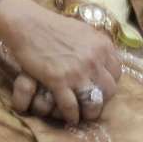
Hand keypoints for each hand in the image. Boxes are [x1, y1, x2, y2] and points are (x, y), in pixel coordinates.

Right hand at [0, 0, 121, 124]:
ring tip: (84, 116)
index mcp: (103, 46)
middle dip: (102, 99)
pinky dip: (71, 114)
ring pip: (93, 102)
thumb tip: (100, 59)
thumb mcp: (82, 31)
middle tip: (92, 103)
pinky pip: (70, 105)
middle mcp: (94, 60)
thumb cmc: (50, 25)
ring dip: (89, 112)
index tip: (99, 87)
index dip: (108, 83)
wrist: (26, 24)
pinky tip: (69, 117)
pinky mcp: (58, 80)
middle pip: (109, 90)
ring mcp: (77, 72)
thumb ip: (95, 47)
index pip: (116, 73)